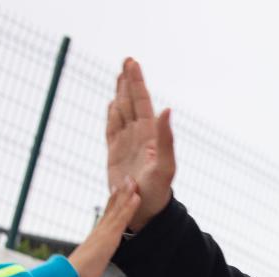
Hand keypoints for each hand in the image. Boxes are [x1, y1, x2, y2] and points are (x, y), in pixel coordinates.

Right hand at [67, 177, 141, 276]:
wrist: (73, 274)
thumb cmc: (80, 272)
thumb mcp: (91, 261)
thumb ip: (94, 256)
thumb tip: (93, 258)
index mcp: (97, 233)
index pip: (107, 213)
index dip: (113, 200)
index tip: (117, 188)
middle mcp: (101, 228)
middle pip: (113, 206)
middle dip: (121, 191)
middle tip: (128, 177)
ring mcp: (105, 230)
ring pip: (118, 208)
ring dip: (127, 193)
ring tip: (133, 180)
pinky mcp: (110, 236)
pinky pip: (122, 218)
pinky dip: (129, 207)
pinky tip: (136, 197)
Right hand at [105, 57, 174, 230]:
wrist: (144, 214)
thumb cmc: (157, 193)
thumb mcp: (164, 166)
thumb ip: (166, 139)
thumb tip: (167, 109)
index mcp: (150, 135)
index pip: (142, 102)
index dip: (136, 82)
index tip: (131, 62)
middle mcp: (139, 136)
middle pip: (132, 102)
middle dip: (129, 82)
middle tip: (127, 60)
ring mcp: (127, 144)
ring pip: (122, 112)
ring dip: (120, 94)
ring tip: (119, 76)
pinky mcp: (115, 155)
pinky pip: (112, 130)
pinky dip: (111, 116)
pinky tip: (111, 104)